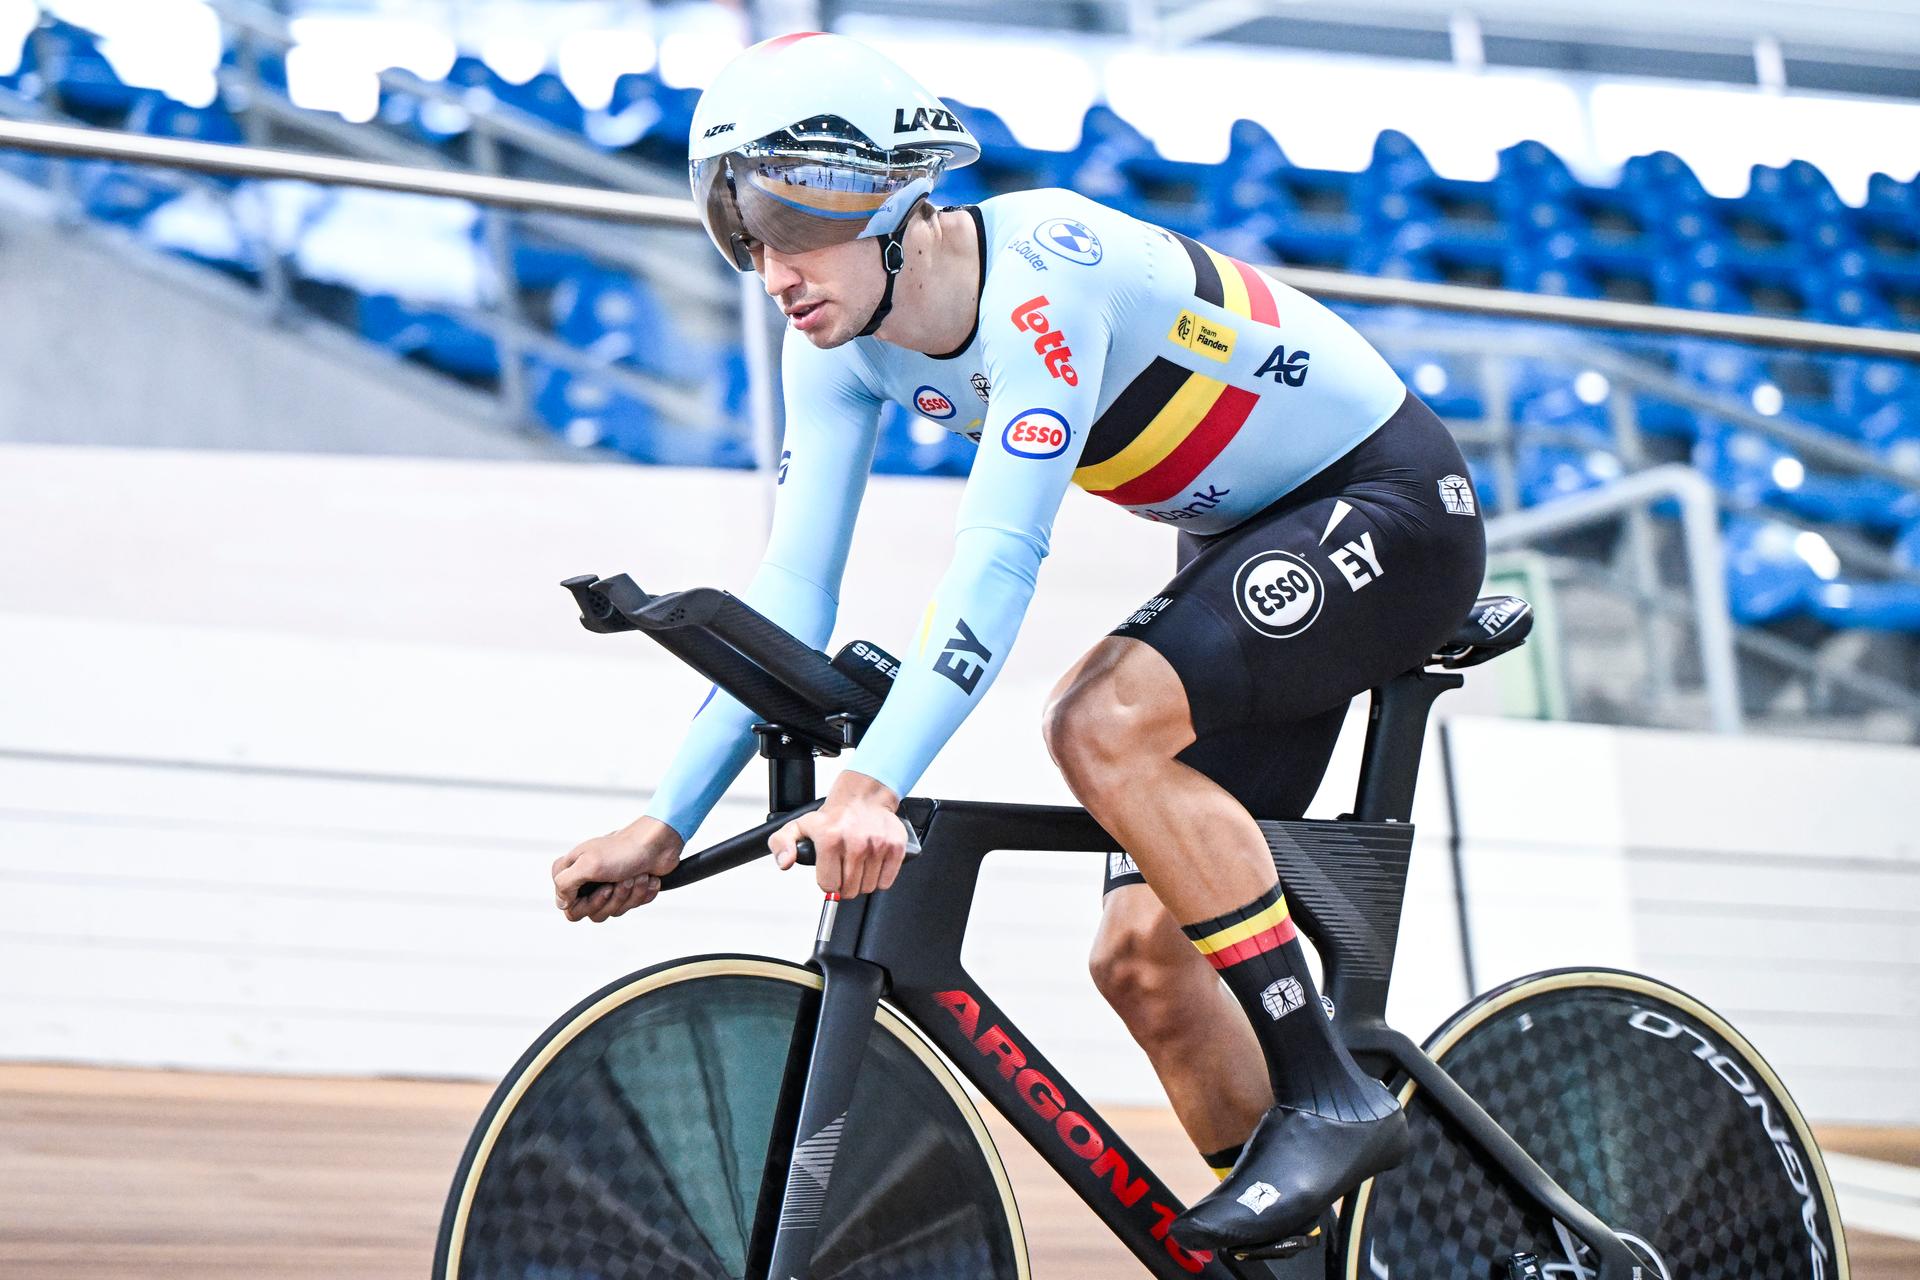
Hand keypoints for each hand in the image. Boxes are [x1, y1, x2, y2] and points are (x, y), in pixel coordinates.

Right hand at [553, 817, 683, 922]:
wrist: (658, 843)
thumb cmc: (624, 850)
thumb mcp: (588, 865)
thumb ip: (565, 884)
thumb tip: (561, 903)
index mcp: (571, 872)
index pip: (570, 909)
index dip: (589, 904)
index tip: (604, 888)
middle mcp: (586, 880)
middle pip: (595, 913)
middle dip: (615, 898)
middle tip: (623, 879)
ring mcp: (606, 886)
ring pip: (614, 911)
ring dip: (630, 894)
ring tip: (637, 875)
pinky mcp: (626, 890)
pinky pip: (631, 906)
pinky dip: (642, 893)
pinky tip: (646, 878)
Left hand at [769, 772, 904, 899]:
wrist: (863, 797)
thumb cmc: (833, 816)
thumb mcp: (799, 826)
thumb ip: (781, 844)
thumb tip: (785, 862)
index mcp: (830, 839)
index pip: (829, 885)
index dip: (828, 881)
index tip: (830, 871)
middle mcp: (855, 842)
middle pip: (850, 890)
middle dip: (846, 883)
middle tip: (844, 866)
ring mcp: (877, 845)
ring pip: (868, 887)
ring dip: (863, 881)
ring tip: (858, 862)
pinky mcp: (896, 847)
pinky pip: (886, 881)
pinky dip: (880, 878)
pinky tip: (873, 862)